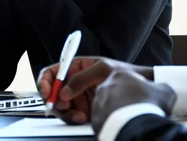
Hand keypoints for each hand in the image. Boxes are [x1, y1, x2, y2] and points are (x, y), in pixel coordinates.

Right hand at [36, 57, 153, 123]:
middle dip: (55, 101)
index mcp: (76, 67)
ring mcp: (79, 96)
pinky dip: (74, 118)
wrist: (141, 88)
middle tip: (64, 108)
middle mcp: (75, 81)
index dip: (45, 82)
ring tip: (80, 115)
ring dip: (67, 112)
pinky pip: (71, 115)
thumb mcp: (103, 69)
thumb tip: (64, 92)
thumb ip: (82, 78)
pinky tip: (85, 117)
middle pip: (53, 92)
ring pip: (61, 106)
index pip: (52, 72)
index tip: (46, 92)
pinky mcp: (84, 109)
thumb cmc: (125, 73)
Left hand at [91, 71, 176, 134]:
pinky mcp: (95, 118)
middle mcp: (105, 85)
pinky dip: (113, 122)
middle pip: (117, 91)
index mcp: (120, 74)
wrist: (135, 127)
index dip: (140, 88)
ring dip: (118, 110)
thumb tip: (163, 90)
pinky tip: (123, 125)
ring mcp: (98, 102)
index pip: (129, 79)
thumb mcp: (165, 91)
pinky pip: (104, 119)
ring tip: (131, 118)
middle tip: (138, 108)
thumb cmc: (149, 105)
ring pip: (109, 105)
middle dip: (126, 99)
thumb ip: (161, 86)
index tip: (146, 97)